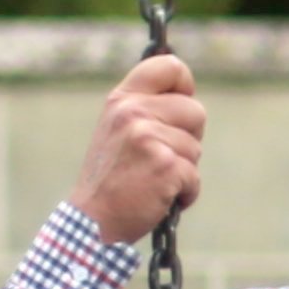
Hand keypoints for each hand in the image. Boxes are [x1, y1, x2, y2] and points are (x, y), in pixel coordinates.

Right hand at [75, 50, 204, 242]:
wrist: (92, 221)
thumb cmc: (111, 179)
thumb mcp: (117, 130)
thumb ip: (145, 110)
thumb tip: (187, 95)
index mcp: (121, 100)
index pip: (170, 66)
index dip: (185, 86)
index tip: (179, 107)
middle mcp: (133, 112)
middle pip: (195, 110)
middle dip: (188, 138)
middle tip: (159, 158)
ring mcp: (148, 137)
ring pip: (196, 147)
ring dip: (183, 170)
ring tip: (152, 180)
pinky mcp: (164, 165)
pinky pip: (194, 177)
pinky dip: (184, 193)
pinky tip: (158, 198)